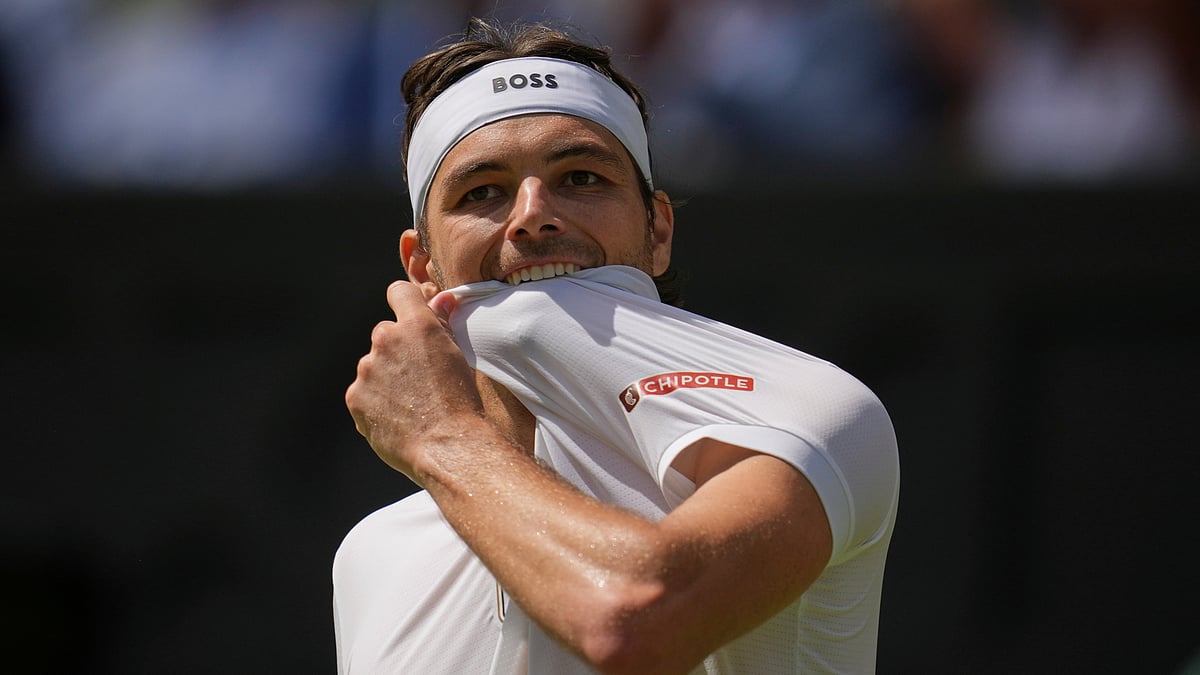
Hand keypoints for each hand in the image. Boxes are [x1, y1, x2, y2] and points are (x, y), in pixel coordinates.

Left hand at [345, 281, 482, 482]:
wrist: (449, 446)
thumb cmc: (462, 401)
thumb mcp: (458, 356)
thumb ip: (443, 323)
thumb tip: (442, 299)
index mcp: (416, 324)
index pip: (398, 292)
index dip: (405, 303)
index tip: (409, 320)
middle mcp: (387, 339)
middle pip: (385, 333)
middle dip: (398, 350)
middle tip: (419, 378)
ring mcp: (367, 369)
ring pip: (373, 365)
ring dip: (386, 378)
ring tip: (410, 404)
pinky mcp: (355, 396)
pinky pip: (363, 392)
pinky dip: (376, 403)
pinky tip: (397, 418)